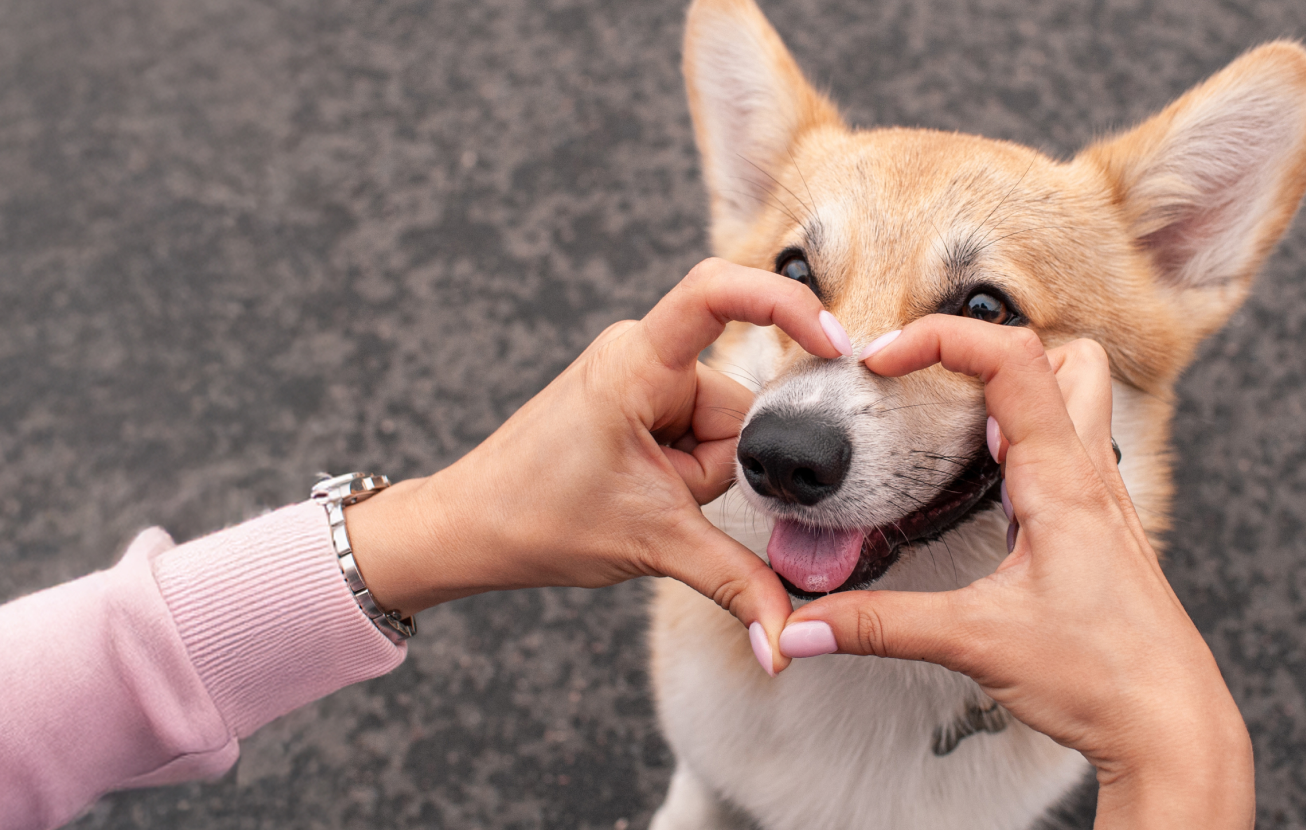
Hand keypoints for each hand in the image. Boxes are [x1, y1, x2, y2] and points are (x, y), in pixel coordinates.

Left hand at [345, 258, 852, 673]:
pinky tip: (644, 492)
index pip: (717, 293)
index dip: (785, 304)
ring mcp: (637, 375)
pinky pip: (694, 431)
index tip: (833, 344)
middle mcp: (640, 353)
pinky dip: (684, 471)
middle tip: (668, 500)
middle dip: (719, 465)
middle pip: (734, 403)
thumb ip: (737, 582)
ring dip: (698, 475)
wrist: (468, 527)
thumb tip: (787, 641)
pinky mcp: (636, 398)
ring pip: (718, 426)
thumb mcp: (655, 545)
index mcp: (637, 363)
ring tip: (644, 498)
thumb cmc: (536, 518)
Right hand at [778, 317, 1253, 828]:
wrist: (1173, 727)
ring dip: (1018, 392)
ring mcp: (1105, 501)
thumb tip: (800, 629)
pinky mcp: (1103, 531)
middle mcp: (1091, 475)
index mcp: (1062, 480)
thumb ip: (880, 627)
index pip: (1012, 358)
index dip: (941, 338)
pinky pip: (1072, 454)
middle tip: (928, 381)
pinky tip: (989, 487)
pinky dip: (1027, 443)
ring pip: (1077, 401)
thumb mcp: (976, 643)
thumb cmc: (1103, 677)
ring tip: (953, 425)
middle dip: (991, 348)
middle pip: (1064, 356)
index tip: (882, 359)